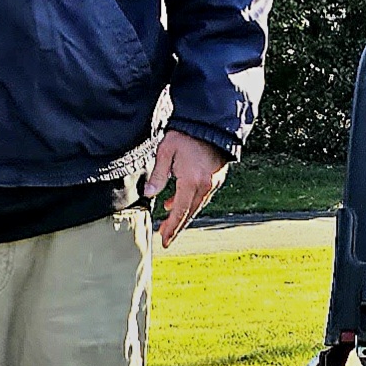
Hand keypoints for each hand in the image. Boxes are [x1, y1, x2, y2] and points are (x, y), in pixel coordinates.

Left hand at [145, 130, 228, 248]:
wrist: (210, 124)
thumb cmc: (186, 135)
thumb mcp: (166, 151)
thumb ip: (158, 174)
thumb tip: (150, 193)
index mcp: (192, 182)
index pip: (179, 211)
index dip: (171, 227)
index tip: (164, 240)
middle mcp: (205, 186)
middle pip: (189, 213)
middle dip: (176, 227)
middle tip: (165, 238)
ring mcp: (212, 183)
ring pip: (195, 206)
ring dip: (182, 215)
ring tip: (167, 221)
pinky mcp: (215, 179)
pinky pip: (201, 197)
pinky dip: (189, 203)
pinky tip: (176, 201)